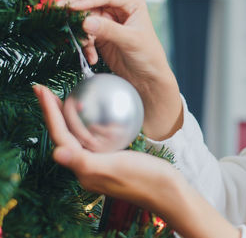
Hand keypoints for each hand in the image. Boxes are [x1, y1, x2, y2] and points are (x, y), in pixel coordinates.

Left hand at [33, 84, 240, 237]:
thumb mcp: (113, 167)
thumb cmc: (143, 178)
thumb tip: (55, 152)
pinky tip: (103, 113)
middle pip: (65, 135)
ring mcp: (101, 163)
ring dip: (71, 117)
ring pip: (80, 137)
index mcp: (83, 169)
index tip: (41, 89)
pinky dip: (95, 124)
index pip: (60, 136)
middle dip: (54, 113)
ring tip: (69, 97)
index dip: (48, 113)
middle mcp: (88, 167)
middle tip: (47, 90)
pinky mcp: (114, 160)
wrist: (168, 191)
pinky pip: (99, 139)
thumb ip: (81, 161)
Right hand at [59, 0, 181, 139]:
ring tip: (87, 46)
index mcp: (132, 1)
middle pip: (90, 1)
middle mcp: (119, 6)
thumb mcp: (130, 41)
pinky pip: (85, 33)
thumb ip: (108, 30)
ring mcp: (109, 19)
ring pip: (85, 18)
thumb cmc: (148, 56)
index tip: (70, 7)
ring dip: (82, 33)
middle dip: (76, 10)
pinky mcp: (101, 33)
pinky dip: (86, 45)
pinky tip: (92, 57)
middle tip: (59, 15)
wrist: (147, 78)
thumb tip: (85, 20)